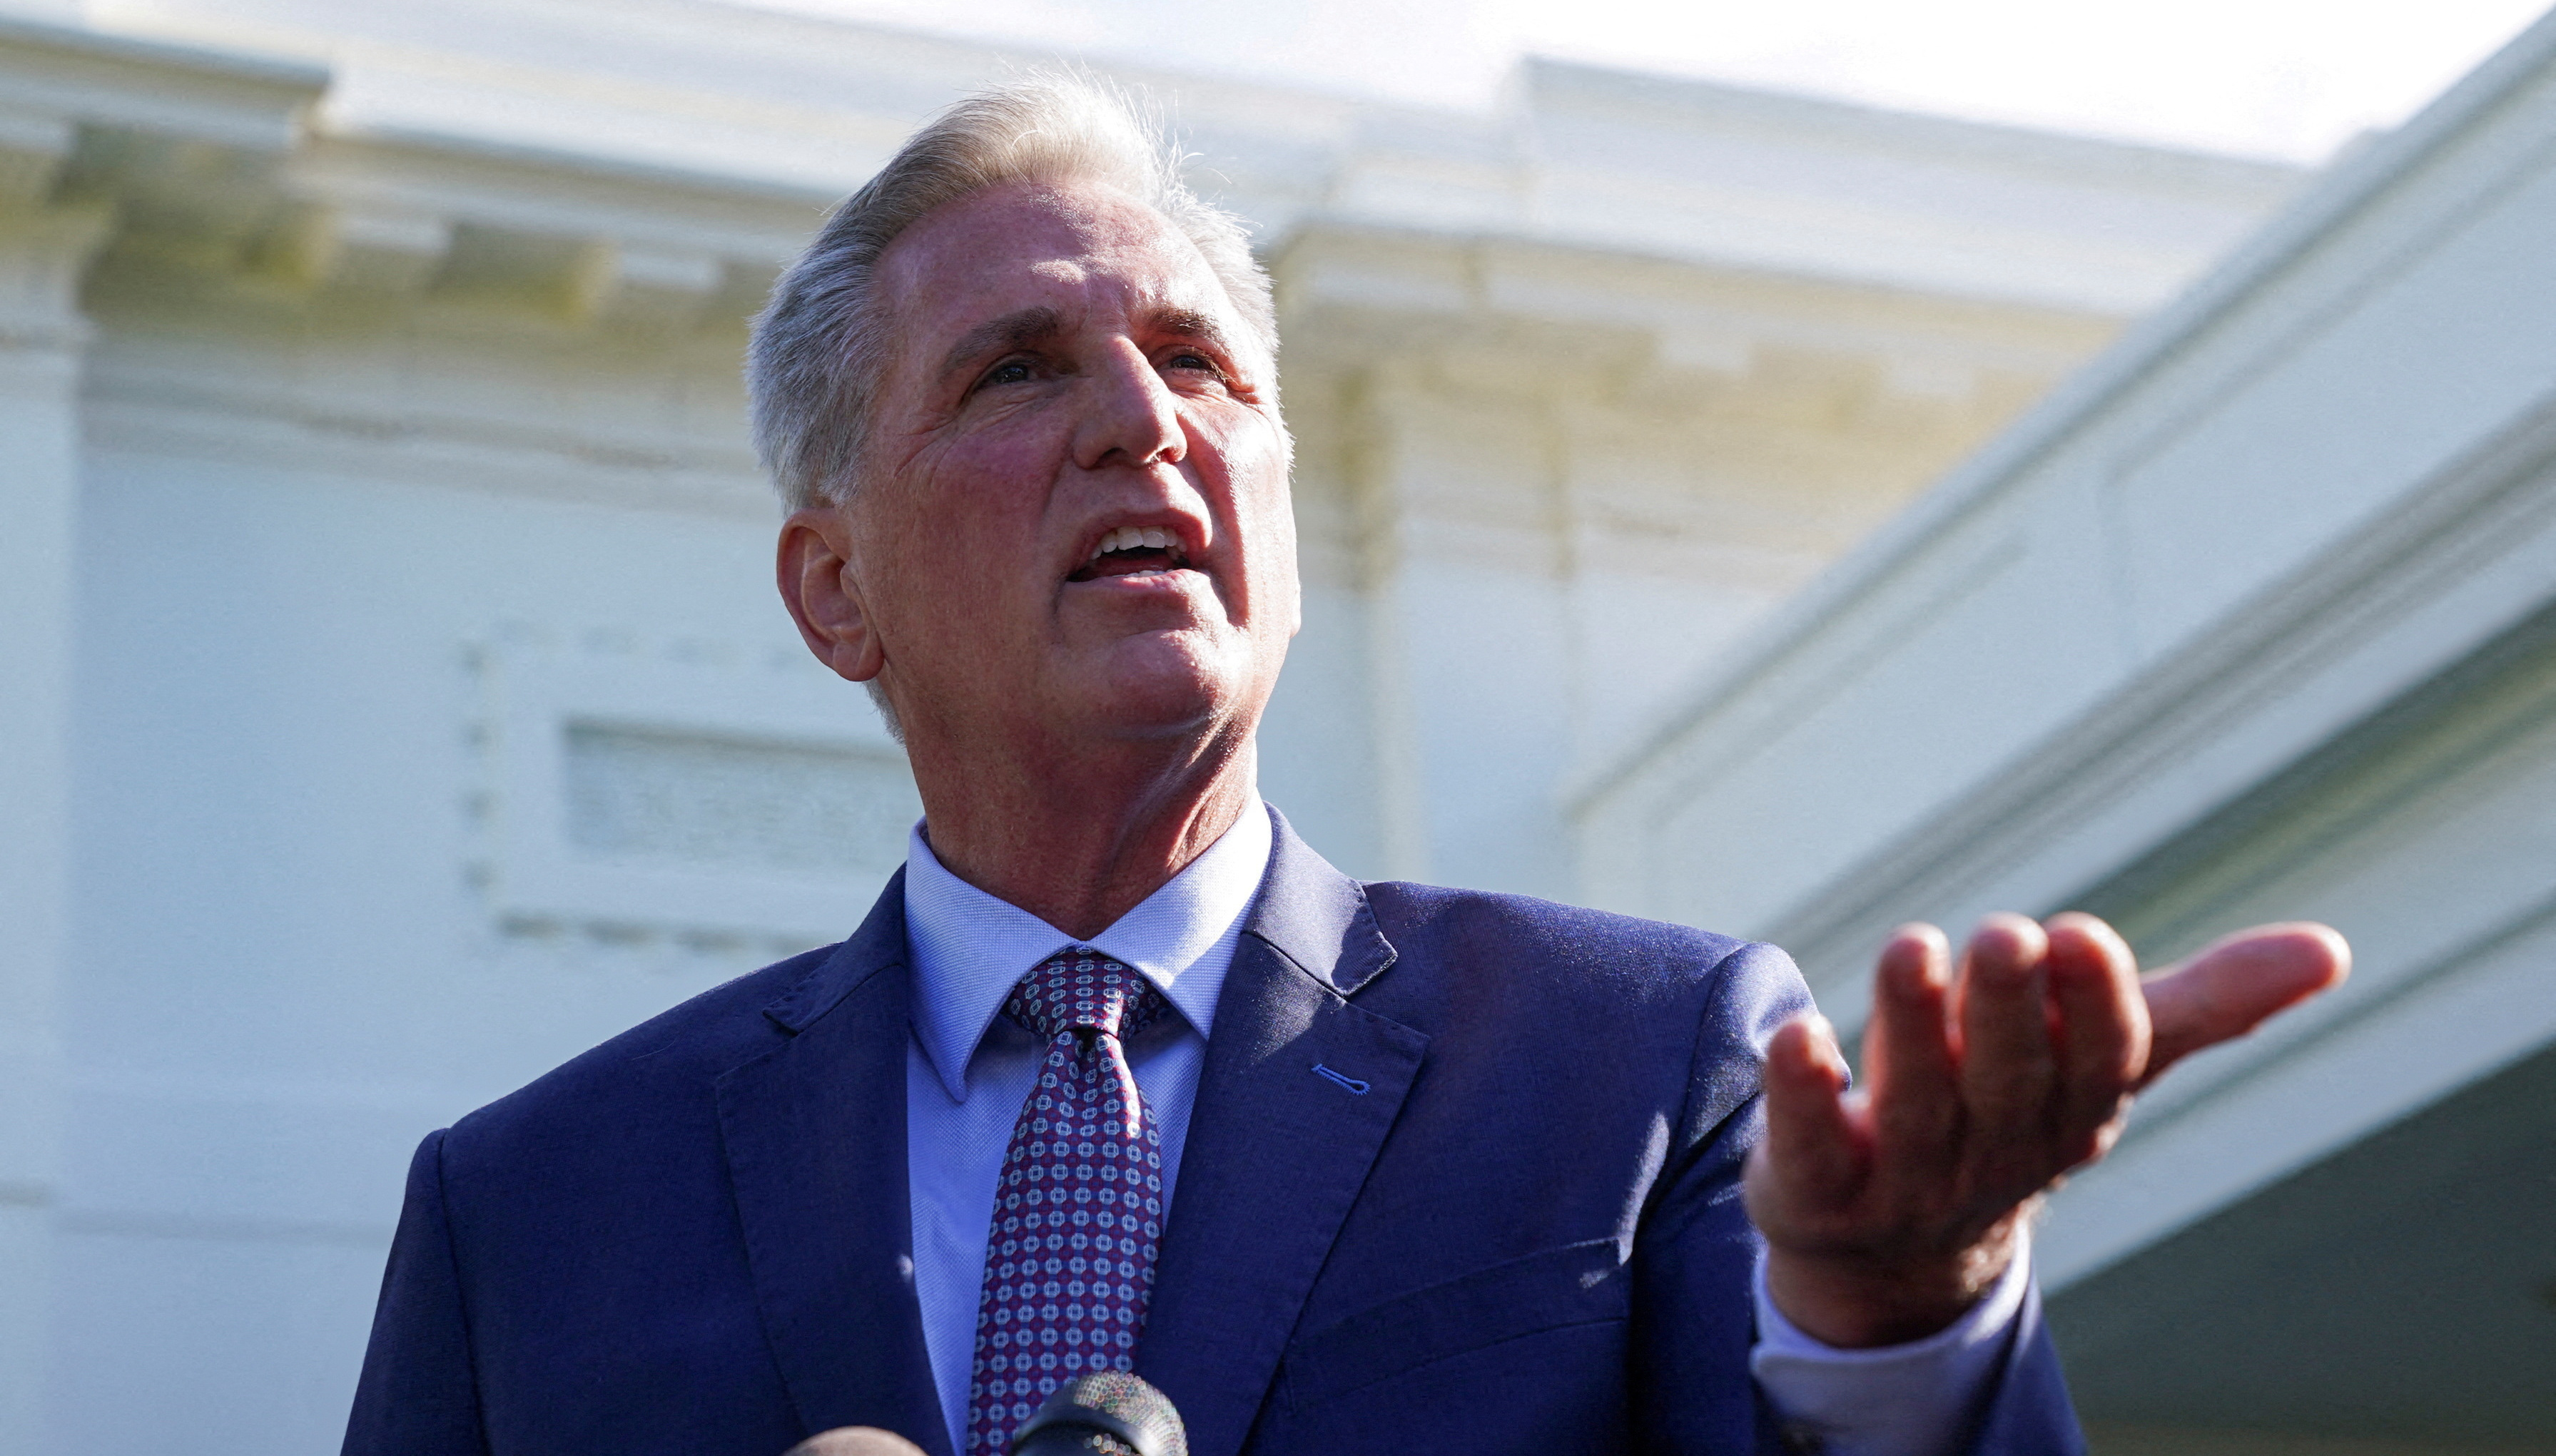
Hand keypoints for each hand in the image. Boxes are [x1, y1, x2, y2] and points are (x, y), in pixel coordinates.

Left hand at [1742, 912, 2348, 1346]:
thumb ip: (2204, 1004)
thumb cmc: (2007, 1113)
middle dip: (2009, 1010)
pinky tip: (1797, 1035)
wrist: (1888, 1249)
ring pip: (1916, 1104)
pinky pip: (1810, 1145)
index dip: (2093, 1007)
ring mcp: (1906, 1177)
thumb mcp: (2100, 1061)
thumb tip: (2332, 950)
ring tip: (1911, 944)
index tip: (2082, 936)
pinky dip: (1802, 1092)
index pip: (2096, 1063)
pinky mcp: (1815, 1188)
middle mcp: (1995, 1148)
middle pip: (2008, 1081)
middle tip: (2003, 933)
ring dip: (1913, 1026)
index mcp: (2070, 1112)